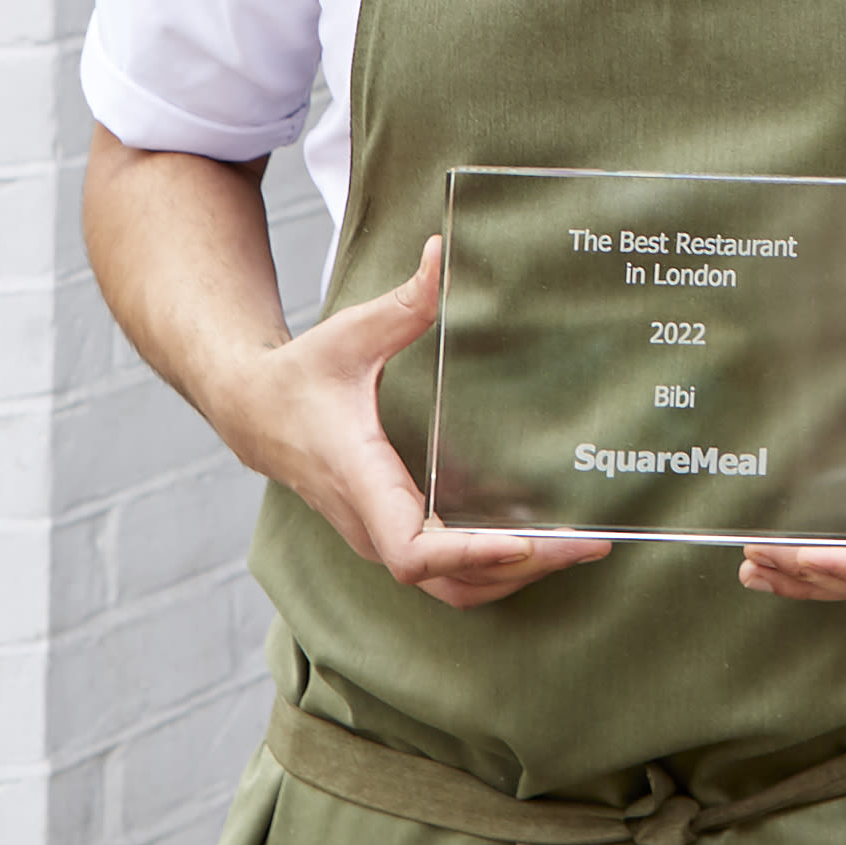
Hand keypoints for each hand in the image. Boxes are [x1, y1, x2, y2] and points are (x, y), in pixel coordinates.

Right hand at [216, 236, 610, 610]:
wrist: (254, 414)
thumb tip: (443, 254)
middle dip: (522, 569)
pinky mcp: (391, 536)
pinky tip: (541, 543)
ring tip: (579, 548)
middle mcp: (371, 525)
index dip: (470, 553)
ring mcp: (380, 538)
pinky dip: (495, 570)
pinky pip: (447, 577)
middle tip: (591, 544)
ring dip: (515, 576)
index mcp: (361, 480)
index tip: (524, 541)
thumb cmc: (302, 375)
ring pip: (452, 590)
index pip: (413, 549)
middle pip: (450, 583)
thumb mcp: (350, 333)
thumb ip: (402, 303)